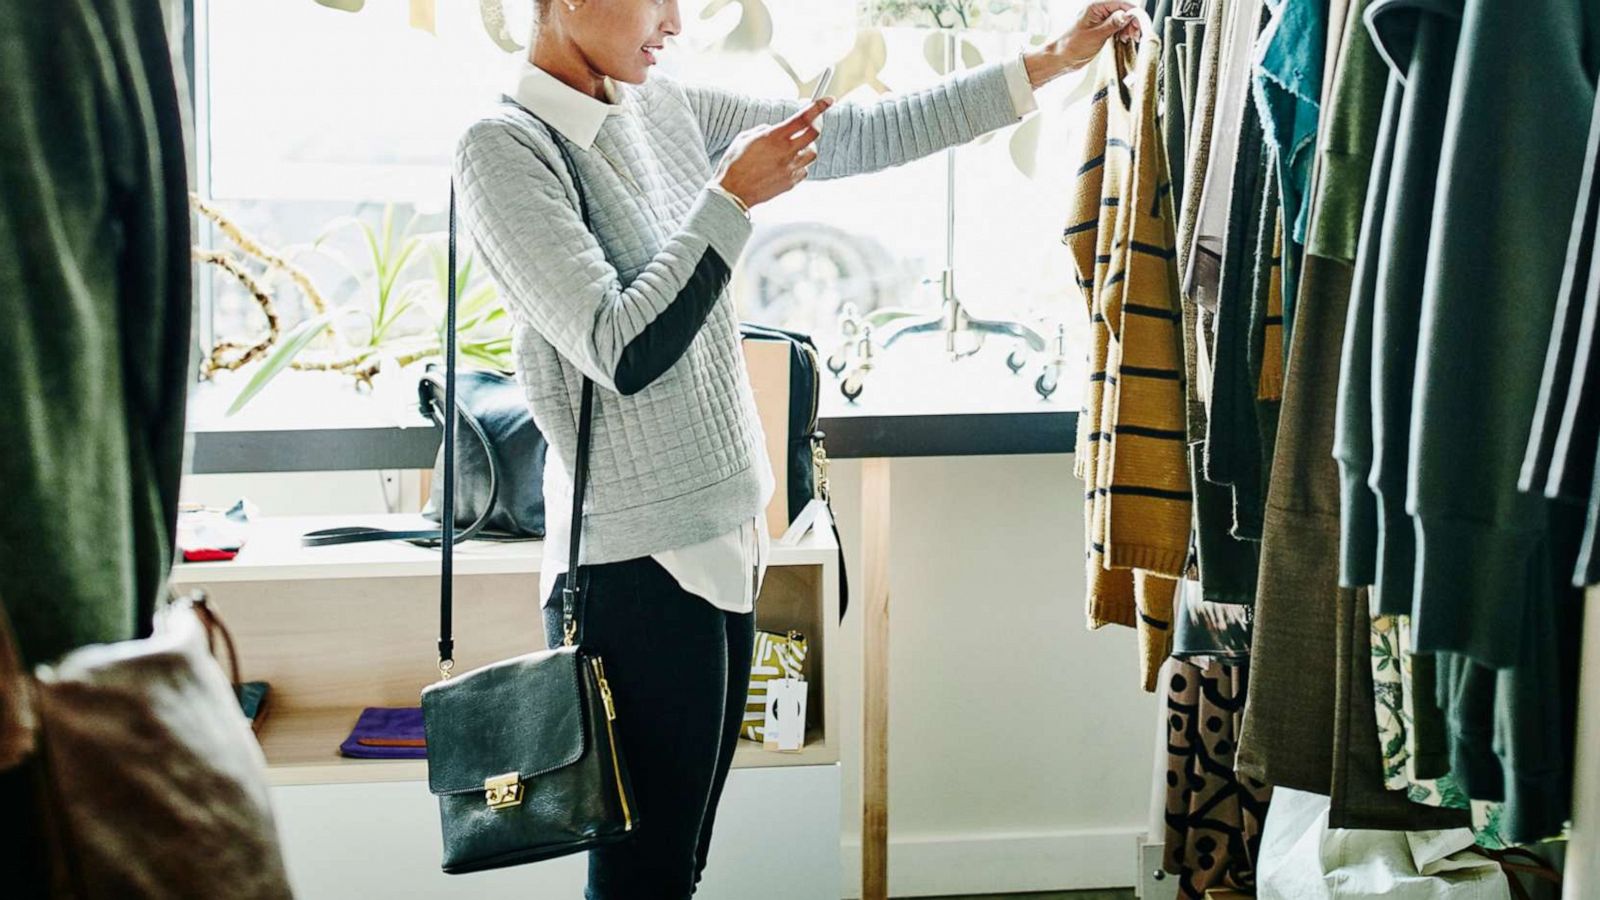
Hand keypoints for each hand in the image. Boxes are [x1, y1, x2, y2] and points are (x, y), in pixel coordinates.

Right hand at [715, 99, 830, 208]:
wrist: (733, 193)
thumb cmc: (734, 165)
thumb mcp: (745, 138)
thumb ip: (764, 130)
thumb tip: (773, 129)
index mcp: (774, 137)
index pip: (803, 118)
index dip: (818, 107)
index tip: (828, 101)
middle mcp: (786, 152)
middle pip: (814, 134)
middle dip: (816, 125)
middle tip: (813, 123)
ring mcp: (790, 169)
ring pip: (812, 153)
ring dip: (807, 146)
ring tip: (796, 146)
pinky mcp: (790, 182)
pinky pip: (804, 170)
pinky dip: (800, 164)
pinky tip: (788, 163)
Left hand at [1025, 1, 1140, 87]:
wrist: (1058, 59)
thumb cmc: (1071, 47)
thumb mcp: (1096, 35)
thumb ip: (1113, 23)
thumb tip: (1128, 14)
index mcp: (1094, 7)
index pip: (1120, 3)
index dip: (1132, 13)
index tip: (1140, 23)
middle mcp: (1096, 11)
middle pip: (1121, 10)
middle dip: (1131, 21)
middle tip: (1135, 34)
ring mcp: (1097, 20)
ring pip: (1119, 19)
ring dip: (1127, 27)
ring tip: (1129, 38)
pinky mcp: (1098, 29)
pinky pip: (1114, 26)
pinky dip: (1121, 32)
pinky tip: (1123, 39)